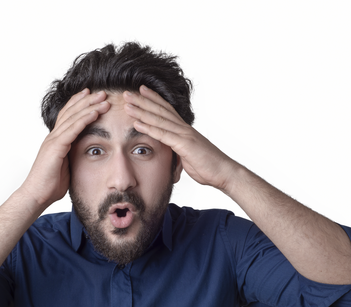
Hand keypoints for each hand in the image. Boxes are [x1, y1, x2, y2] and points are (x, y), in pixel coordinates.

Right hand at [21, 89, 110, 205]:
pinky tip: (95, 112)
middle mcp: (53, 136)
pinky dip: (84, 119)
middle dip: (87, 100)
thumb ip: (73, 157)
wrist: (36, 196)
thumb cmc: (50, 185)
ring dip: (89, 106)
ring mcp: (53, 140)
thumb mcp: (66, 167)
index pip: (67, 116)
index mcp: (55, 140)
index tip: (92, 96)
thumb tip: (84, 157)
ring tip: (103, 98)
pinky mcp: (55, 147)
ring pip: (73, 117)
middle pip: (71, 111)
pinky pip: (72, 129)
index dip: (79, 104)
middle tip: (102, 92)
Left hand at [123, 85, 238, 191]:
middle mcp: (184, 128)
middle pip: (160, 110)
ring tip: (127, 104)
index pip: (167, 110)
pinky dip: (149, 128)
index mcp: (185, 130)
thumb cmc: (208, 166)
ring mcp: (184, 135)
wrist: (224, 173)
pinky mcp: (184, 145)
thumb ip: (179, 150)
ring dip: (141, 111)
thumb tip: (171, 151)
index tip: (141, 90)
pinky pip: (163, 135)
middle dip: (142, 100)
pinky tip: (136, 123)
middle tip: (126, 93)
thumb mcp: (189, 156)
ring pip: (159, 119)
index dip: (153, 99)